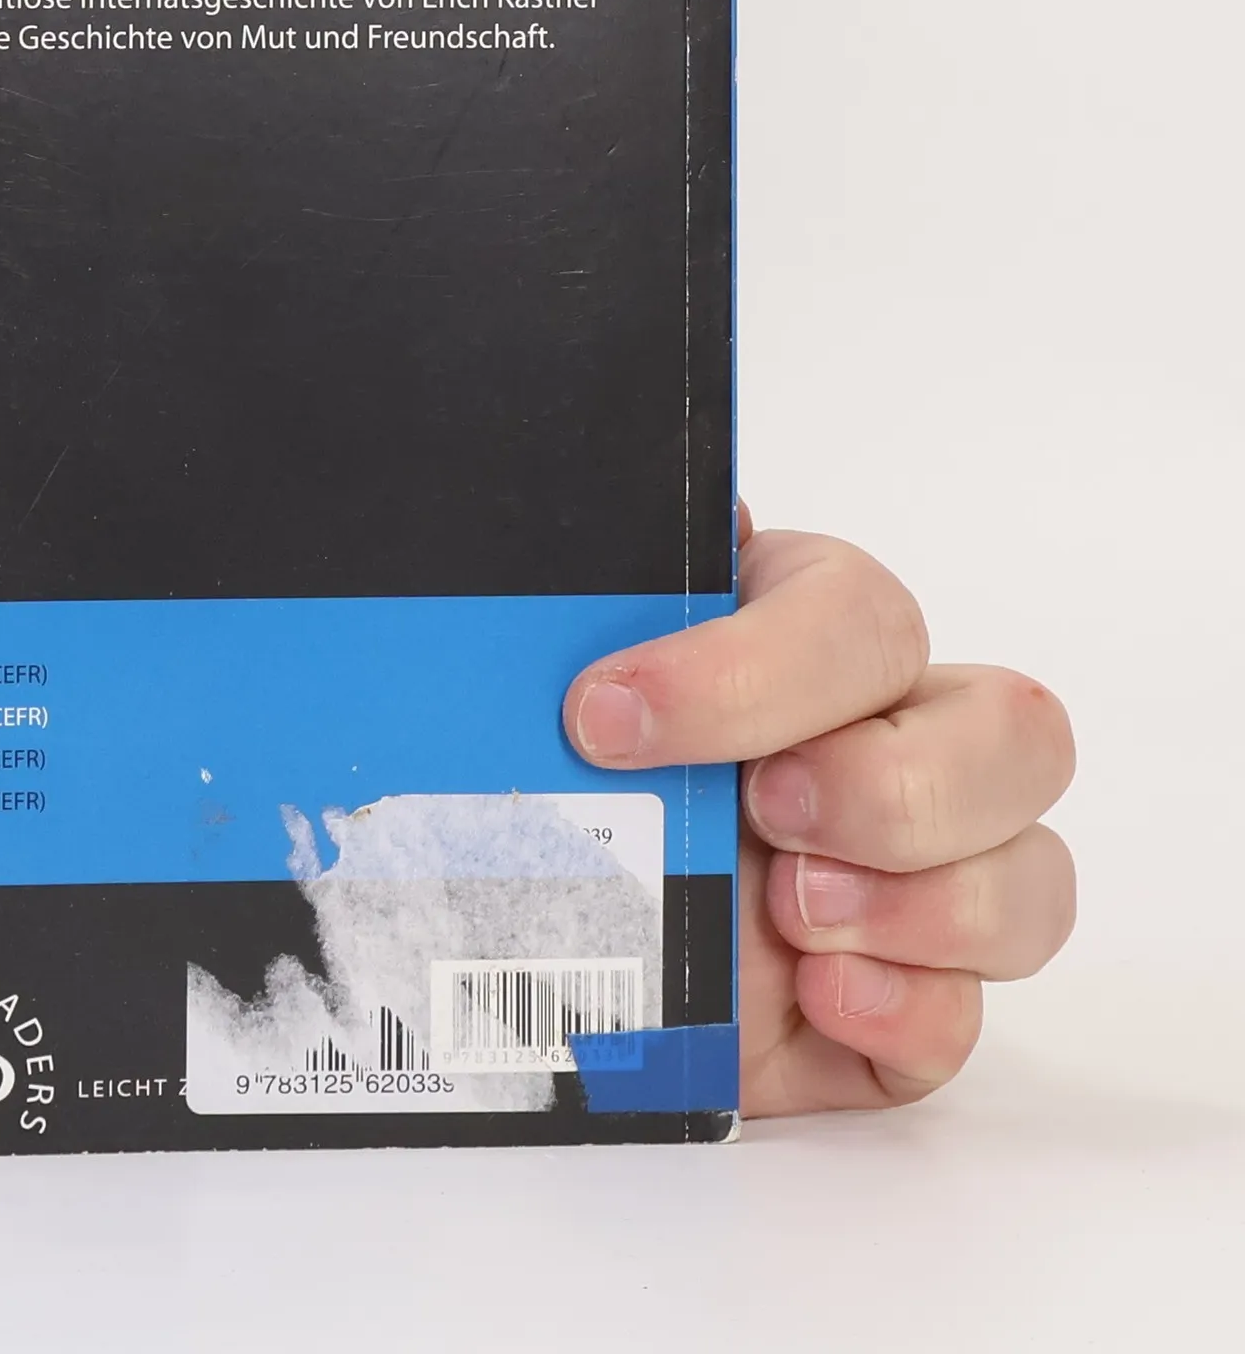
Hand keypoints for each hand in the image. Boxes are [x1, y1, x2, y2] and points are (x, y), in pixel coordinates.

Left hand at [562, 505, 1076, 1115]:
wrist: (509, 955)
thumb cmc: (534, 797)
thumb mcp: (535, 695)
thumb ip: (592, 612)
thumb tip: (648, 526)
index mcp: (789, 639)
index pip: (853, 610)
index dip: (754, 665)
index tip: (608, 716)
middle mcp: (876, 745)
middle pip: (1014, 730)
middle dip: (891, 785)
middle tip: (764, 814)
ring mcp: (906, 884)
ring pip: (1030, 873)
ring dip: (918, 904)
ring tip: (789, 915)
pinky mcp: (898, 1004)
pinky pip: (971, 1013)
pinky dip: (906, 1011)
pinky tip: (816, 997)